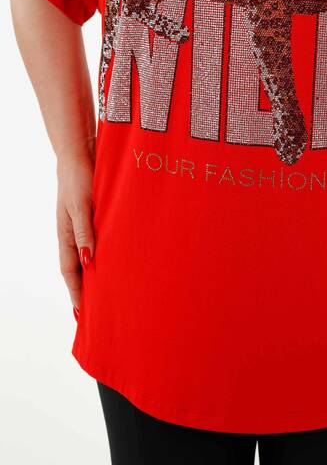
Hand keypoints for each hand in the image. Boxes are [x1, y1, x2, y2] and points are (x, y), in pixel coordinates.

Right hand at [55, 143, 95, 316]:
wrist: (82, 153)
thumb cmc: (78, 178)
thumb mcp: (81, 206)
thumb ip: (84, 232)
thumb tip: (88, 262)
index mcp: (65, 235)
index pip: (71, 271)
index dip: (76, 292)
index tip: (83, 314)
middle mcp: (75, 234)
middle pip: (80, 269)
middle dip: (86, 291)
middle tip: (97, 313)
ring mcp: (86, 226)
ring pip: (91, 257)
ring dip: (98, 275)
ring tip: (110, 294)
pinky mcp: (98, 216)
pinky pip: (103, 241)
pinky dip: (108, 255)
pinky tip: (119, 262)